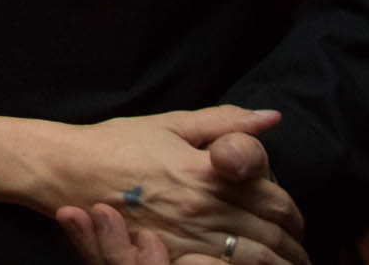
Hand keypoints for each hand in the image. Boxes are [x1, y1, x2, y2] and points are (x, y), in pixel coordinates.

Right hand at [37, 106, 307, 264]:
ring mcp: (185, 237)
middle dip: (293, 245)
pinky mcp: (166, 256)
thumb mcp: (171, 124)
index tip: (295, 221)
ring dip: (277, 264)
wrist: (68, 170)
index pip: (274, 199)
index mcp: (207, 171)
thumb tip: (272, 117)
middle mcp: (201, 207)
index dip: (293, 213)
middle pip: (270, 234)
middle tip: (300, 251)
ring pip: (252, 259)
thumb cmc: (117, 144)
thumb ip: (224, 122)